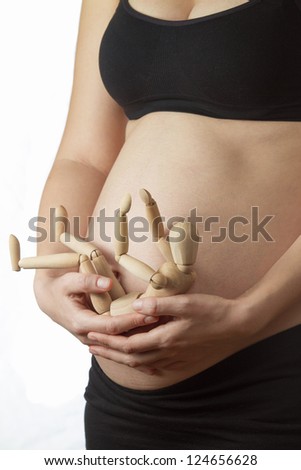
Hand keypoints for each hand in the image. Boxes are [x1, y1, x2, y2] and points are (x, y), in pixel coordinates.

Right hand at [33, 272, 157, 345]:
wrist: (51, 300)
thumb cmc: (61, 288)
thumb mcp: (70, 281)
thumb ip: (88, 281)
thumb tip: (108, 283)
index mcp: (81, 323)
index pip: (111, 326)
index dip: (131, 321)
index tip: (149, 314)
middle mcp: (88, 337)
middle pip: (119, 340)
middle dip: (141, 332)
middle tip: (163, 323)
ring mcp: (93, 341)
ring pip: (119, 348)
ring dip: (140, 344)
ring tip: (164, 339)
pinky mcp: (98, 340)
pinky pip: (118, 348)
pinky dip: (135, 351)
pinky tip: (154, 359)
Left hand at [87, 293, 252, 373]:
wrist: (237, 325)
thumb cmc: (212, 311)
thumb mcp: (186, 302)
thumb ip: (159, 303)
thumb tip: (136, 304)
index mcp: (166, 338)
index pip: (129, 344)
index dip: (109, 341)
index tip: (92, 336)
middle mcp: (168, 352)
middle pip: (131, 357)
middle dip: (109, 352)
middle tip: (91, 347)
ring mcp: (177, 358)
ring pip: (142, 363)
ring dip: (122, 358)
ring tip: (109, 353)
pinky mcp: (184, 359)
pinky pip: (157, 365)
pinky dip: (142, 364)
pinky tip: (139, 361)